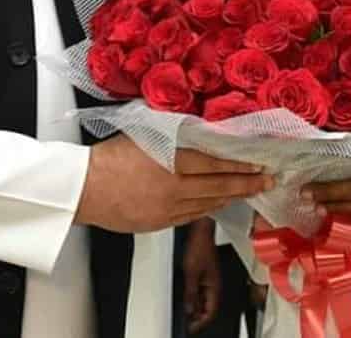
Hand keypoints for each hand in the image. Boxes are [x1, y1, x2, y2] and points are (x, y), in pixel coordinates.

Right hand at [75, 135, 272, 232]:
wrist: (82, 189)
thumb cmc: (109, 156)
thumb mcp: (145, 132)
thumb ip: (174, 132)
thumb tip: (197, 126)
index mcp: (172, 161)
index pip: (216, 164)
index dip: (240, 165)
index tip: (259, 165)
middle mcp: (175, 188)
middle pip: (219, 186)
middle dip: (247, 184)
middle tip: (267, 182)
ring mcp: (168, 209)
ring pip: (208, 204)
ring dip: (230, 197)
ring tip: (248, 192)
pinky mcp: (159, 223)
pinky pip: (191, 216)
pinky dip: (208, 208)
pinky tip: (218, 203)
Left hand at [182, 219, 221, 333]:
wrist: (201, 231)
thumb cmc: (200, 246)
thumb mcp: (191, 273)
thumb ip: (190, 293)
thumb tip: (189, 309)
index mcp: (215, 286)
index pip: (211, 312)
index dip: (201, 322)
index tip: (191, 327)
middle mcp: (214, 284)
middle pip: (208, 307)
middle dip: (198, 316)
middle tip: (187, 322)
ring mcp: (210, 278)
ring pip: (204, 299)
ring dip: (196, 306)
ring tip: (185, 311)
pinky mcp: (205, 273)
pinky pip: (201, 290)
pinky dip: (195, 297)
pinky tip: (187, 297)